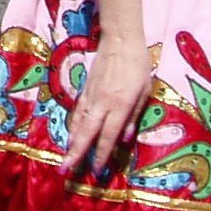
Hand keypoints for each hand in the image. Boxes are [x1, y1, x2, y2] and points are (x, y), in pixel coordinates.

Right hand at [65, 35, 152, 180]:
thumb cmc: (138, 64)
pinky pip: (78, 111)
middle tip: (66, 170)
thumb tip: (125, 138)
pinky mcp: (86, 88)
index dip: (102, 154)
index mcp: (120, 104)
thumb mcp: (144, 90)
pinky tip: (71, 133)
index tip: (96, 170)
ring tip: (66, 157)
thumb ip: (134, 115)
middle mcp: (103, 103)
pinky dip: (73, 125)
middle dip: (76, 153)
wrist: (120, 39)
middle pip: (87, 132)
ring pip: (79, 122)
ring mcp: (91, 95)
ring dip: (72, 141)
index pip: (109, 135)